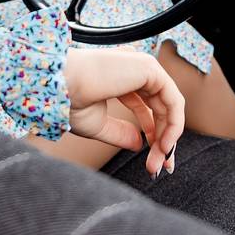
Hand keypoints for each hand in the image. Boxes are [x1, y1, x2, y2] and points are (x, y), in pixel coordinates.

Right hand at [63, 47, 184, 177]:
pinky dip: (174, 124)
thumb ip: (121, 133)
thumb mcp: (98, 125)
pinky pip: (174, 100)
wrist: (60, 89)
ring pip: (169, 106)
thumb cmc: (69, 103)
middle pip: (160, 109)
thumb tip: (139, 144)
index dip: (153, 136)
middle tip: (159, 168)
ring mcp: (143, 67)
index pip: (146, 108)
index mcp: (121, 79)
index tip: (154, 163)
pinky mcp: (150, 68)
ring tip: (159, 161)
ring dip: (168, 137)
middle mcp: (134, 70)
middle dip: (162, 140)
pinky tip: (163, 145)